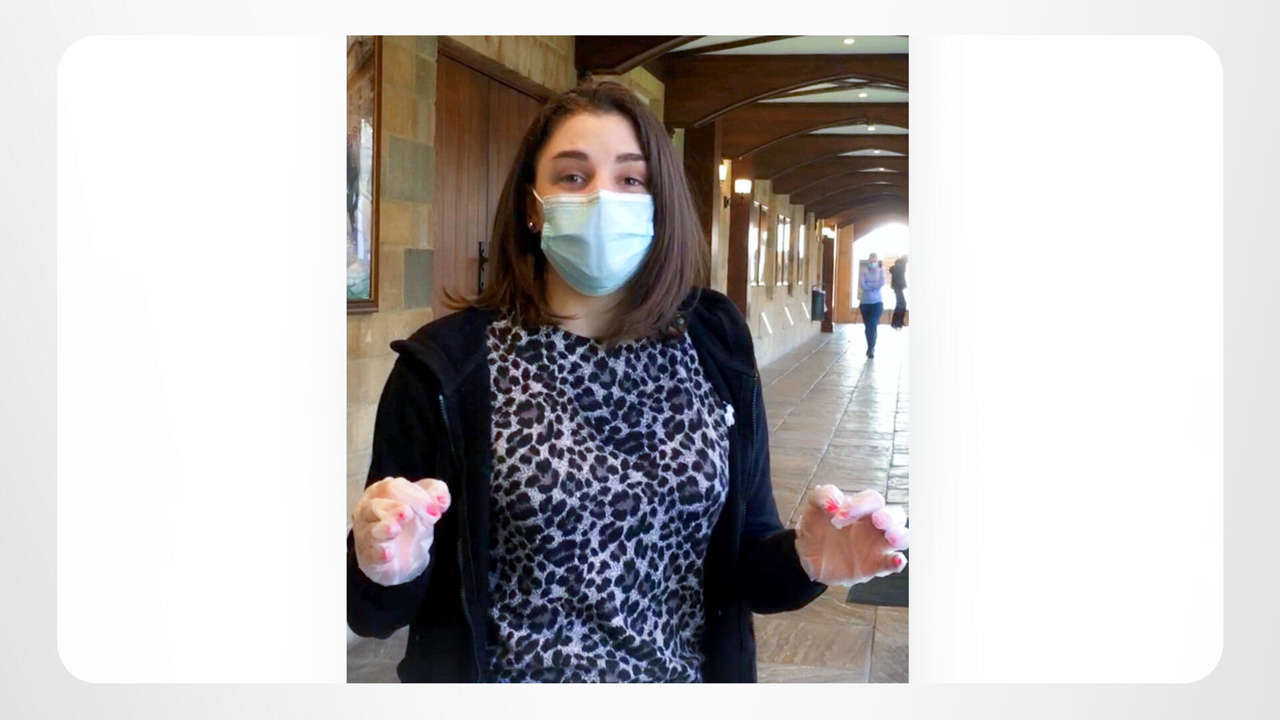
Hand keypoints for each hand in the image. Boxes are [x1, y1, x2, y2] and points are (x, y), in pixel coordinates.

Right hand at [352, 476, 450, 586]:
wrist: (405, 553)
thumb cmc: (409, 521)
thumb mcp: (425, 502)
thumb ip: (435, 493)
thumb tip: (441, 497)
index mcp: (381, 492)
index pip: (392, 488)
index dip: (415, 497)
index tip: (435, 509)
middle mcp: (368, 511)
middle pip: (376, 506)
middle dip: (394, 508)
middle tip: (408, 513)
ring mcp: (366, 535)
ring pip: (370, 530)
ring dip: (384, 529)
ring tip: (394, 529)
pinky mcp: (369, 557)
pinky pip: (371, 554)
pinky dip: (379, 553)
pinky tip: (388, 553)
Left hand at [794, 485, 908, 585]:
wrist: (807, 555)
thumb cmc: (816, 527)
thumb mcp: (814, 507)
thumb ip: (823, 496)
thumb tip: (836, 502)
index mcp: (862, 509)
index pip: (873, 500)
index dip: (859, 505)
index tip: (837, 515)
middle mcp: (874, 525)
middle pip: (897, 515)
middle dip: (889, 516)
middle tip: (875, 519)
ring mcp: (877, 546)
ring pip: (902, 536)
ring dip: (900, 535)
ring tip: (890, 536)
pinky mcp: (875, 566)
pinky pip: (893, 563)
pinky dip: (898, 562)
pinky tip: (896, 560)